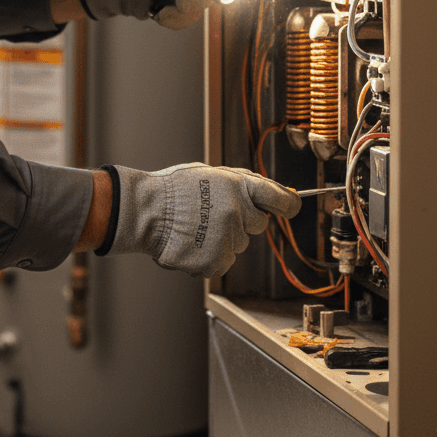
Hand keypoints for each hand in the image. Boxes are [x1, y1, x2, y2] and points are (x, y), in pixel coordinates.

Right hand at [108, 163, 300, 277]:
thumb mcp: (210, 174)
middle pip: (258, 224)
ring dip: (223, 239)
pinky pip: (222, 262)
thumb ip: (241, 184)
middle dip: (242, 221)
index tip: (290, 207)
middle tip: (214, 215)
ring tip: (195, 227)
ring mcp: (229, 238)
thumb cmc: (174, 190)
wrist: (145, 212)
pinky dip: (209, 256)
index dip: (288, 204)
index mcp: (240, 185)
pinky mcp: (217, 261)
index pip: (281, 198)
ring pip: (238, 244)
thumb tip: (272, 194)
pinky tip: (192, 242)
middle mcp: (239, 212)